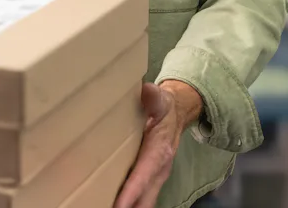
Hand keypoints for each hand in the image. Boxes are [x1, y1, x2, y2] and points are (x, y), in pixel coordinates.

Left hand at [115, 81, 202, 207]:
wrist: (176, 113)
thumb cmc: (163, 107)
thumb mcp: (160, 99)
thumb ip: (153, 97)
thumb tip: (146, 91)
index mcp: (159, 152)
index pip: (144, 175)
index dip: (131, 191)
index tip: (119, 205)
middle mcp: (158, 170)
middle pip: (145, 198)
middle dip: (128, 207)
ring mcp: (155, 178)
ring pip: (144, 202)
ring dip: (128, 207)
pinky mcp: (150, 180)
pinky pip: (140, 198)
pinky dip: (129, 204)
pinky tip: (111, 205)